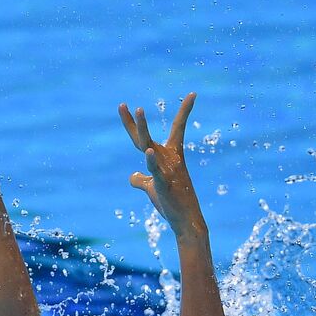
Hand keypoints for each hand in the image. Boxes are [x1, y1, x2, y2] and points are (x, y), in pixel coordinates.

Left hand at [118, 93, 204, 234]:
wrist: (185, 221)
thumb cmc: (171, 203)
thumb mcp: (153, 188)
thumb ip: (142, 180)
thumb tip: (133, 176)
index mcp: (169, 156)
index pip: (177, 128)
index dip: (184, 112)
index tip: (193, 94)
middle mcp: (169, 159)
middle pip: (147, 137)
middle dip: (135, 121)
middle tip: (121, 105)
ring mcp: (167, 171)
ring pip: (149, 147)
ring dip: (141, 130)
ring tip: (136, 110)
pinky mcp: (164, 185)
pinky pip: (156, 171)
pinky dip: (151, 162)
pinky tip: (147, 152)